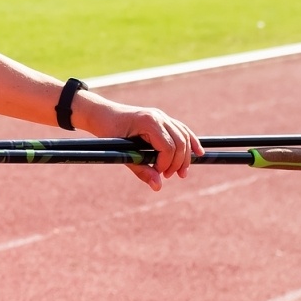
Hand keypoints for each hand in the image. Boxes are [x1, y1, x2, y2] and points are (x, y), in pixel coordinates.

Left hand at [72, 91, 201, 190]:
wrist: (102, 114)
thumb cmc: (108, 132)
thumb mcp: (121, 152)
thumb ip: (140, 169)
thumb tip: (158, 187)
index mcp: (148, 121)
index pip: (167, 146)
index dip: (166, 163)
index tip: (159, 173)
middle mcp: (158, 116)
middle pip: (179, 141)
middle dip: (178, 162)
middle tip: (168, 176)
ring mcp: (162, 116)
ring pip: (183, 136)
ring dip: (186, 155)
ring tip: (182, 173)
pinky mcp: (162, 119)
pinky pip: (181, 130)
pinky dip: (190, 142)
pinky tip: (198, 153)